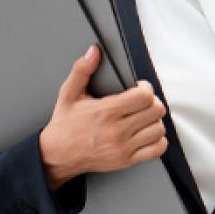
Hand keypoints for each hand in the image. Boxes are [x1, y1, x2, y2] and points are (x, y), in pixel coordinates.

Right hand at [39, 45, 168, 190]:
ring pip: (158, 129)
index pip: (143, 97)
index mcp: (105, 112)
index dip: (146, 88)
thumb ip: (82, 70)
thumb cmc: (64, 126)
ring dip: (154, 121)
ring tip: (143, 117)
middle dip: (152, 102)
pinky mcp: (126, 161)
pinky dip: (157, 140)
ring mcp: (123, 148)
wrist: (56, 156)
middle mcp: (116, 131)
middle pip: (155, 111)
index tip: (140, 88)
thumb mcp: (68, 94)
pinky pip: (157, 149)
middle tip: (143, 101)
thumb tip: (93, 52)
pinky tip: (146, 133)